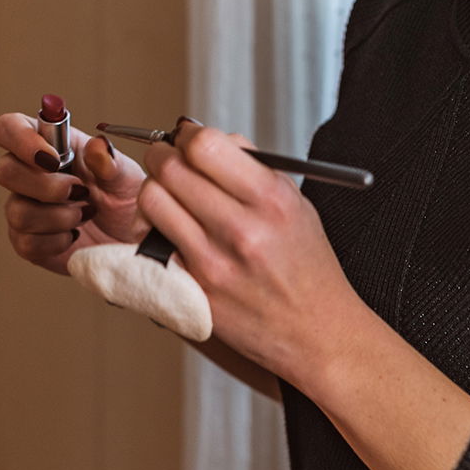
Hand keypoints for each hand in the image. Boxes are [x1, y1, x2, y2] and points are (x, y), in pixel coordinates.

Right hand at [0, 112, 146, 274]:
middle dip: (46, 186)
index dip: (21, 140)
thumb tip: (96, 146)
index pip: (9, 128)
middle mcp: (31, 175)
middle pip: (4, 170)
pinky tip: (74, 236)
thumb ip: (110, 162)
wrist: (130, 242)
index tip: (51, 160)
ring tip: (84, 215)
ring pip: (16, 211)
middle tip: (80, 192)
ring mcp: (25, 208)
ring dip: (58, 217)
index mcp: (50, 146)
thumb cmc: (126, 202)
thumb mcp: (126, 178)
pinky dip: (56, 241)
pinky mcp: (27, 241)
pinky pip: (26, 242)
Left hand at [136, 121, 365, 383]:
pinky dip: (154, 229)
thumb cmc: (306, 266)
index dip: (187, 135)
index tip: (187, 138)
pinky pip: (153, 242)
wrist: (316, 333)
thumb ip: (250, 166)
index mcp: (271, 200)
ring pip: (153, 201)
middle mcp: (241, 229)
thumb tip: (201, 136)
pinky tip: (170, 229)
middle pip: (171, 169)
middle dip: (162, 155)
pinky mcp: (194, 290)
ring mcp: (213, 262)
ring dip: (153, 190)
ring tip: (167, 195)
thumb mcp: (295, 205)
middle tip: (166, 159)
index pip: (206, 146)